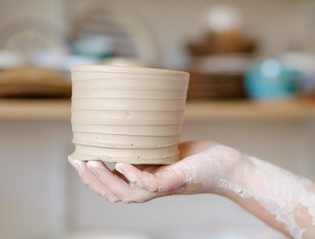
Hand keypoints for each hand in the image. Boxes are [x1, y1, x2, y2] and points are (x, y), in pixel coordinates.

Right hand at [68, 141, 242, 202]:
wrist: (227, 167)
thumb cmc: (198, 158)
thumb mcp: (167, 152)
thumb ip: (149, 150)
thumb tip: (129, 132)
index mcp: (146, 182)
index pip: (113, 187)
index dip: (92, 178)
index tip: (76, 160)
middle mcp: (152, 188)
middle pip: (114, 194)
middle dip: (92, 179)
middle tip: (76, 161)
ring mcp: (164, 187)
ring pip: (127, 192)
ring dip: (106, 179)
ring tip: (90, 163)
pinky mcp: (178, 180)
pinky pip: (151, 184)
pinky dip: (135, 176)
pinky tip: (122, 164)